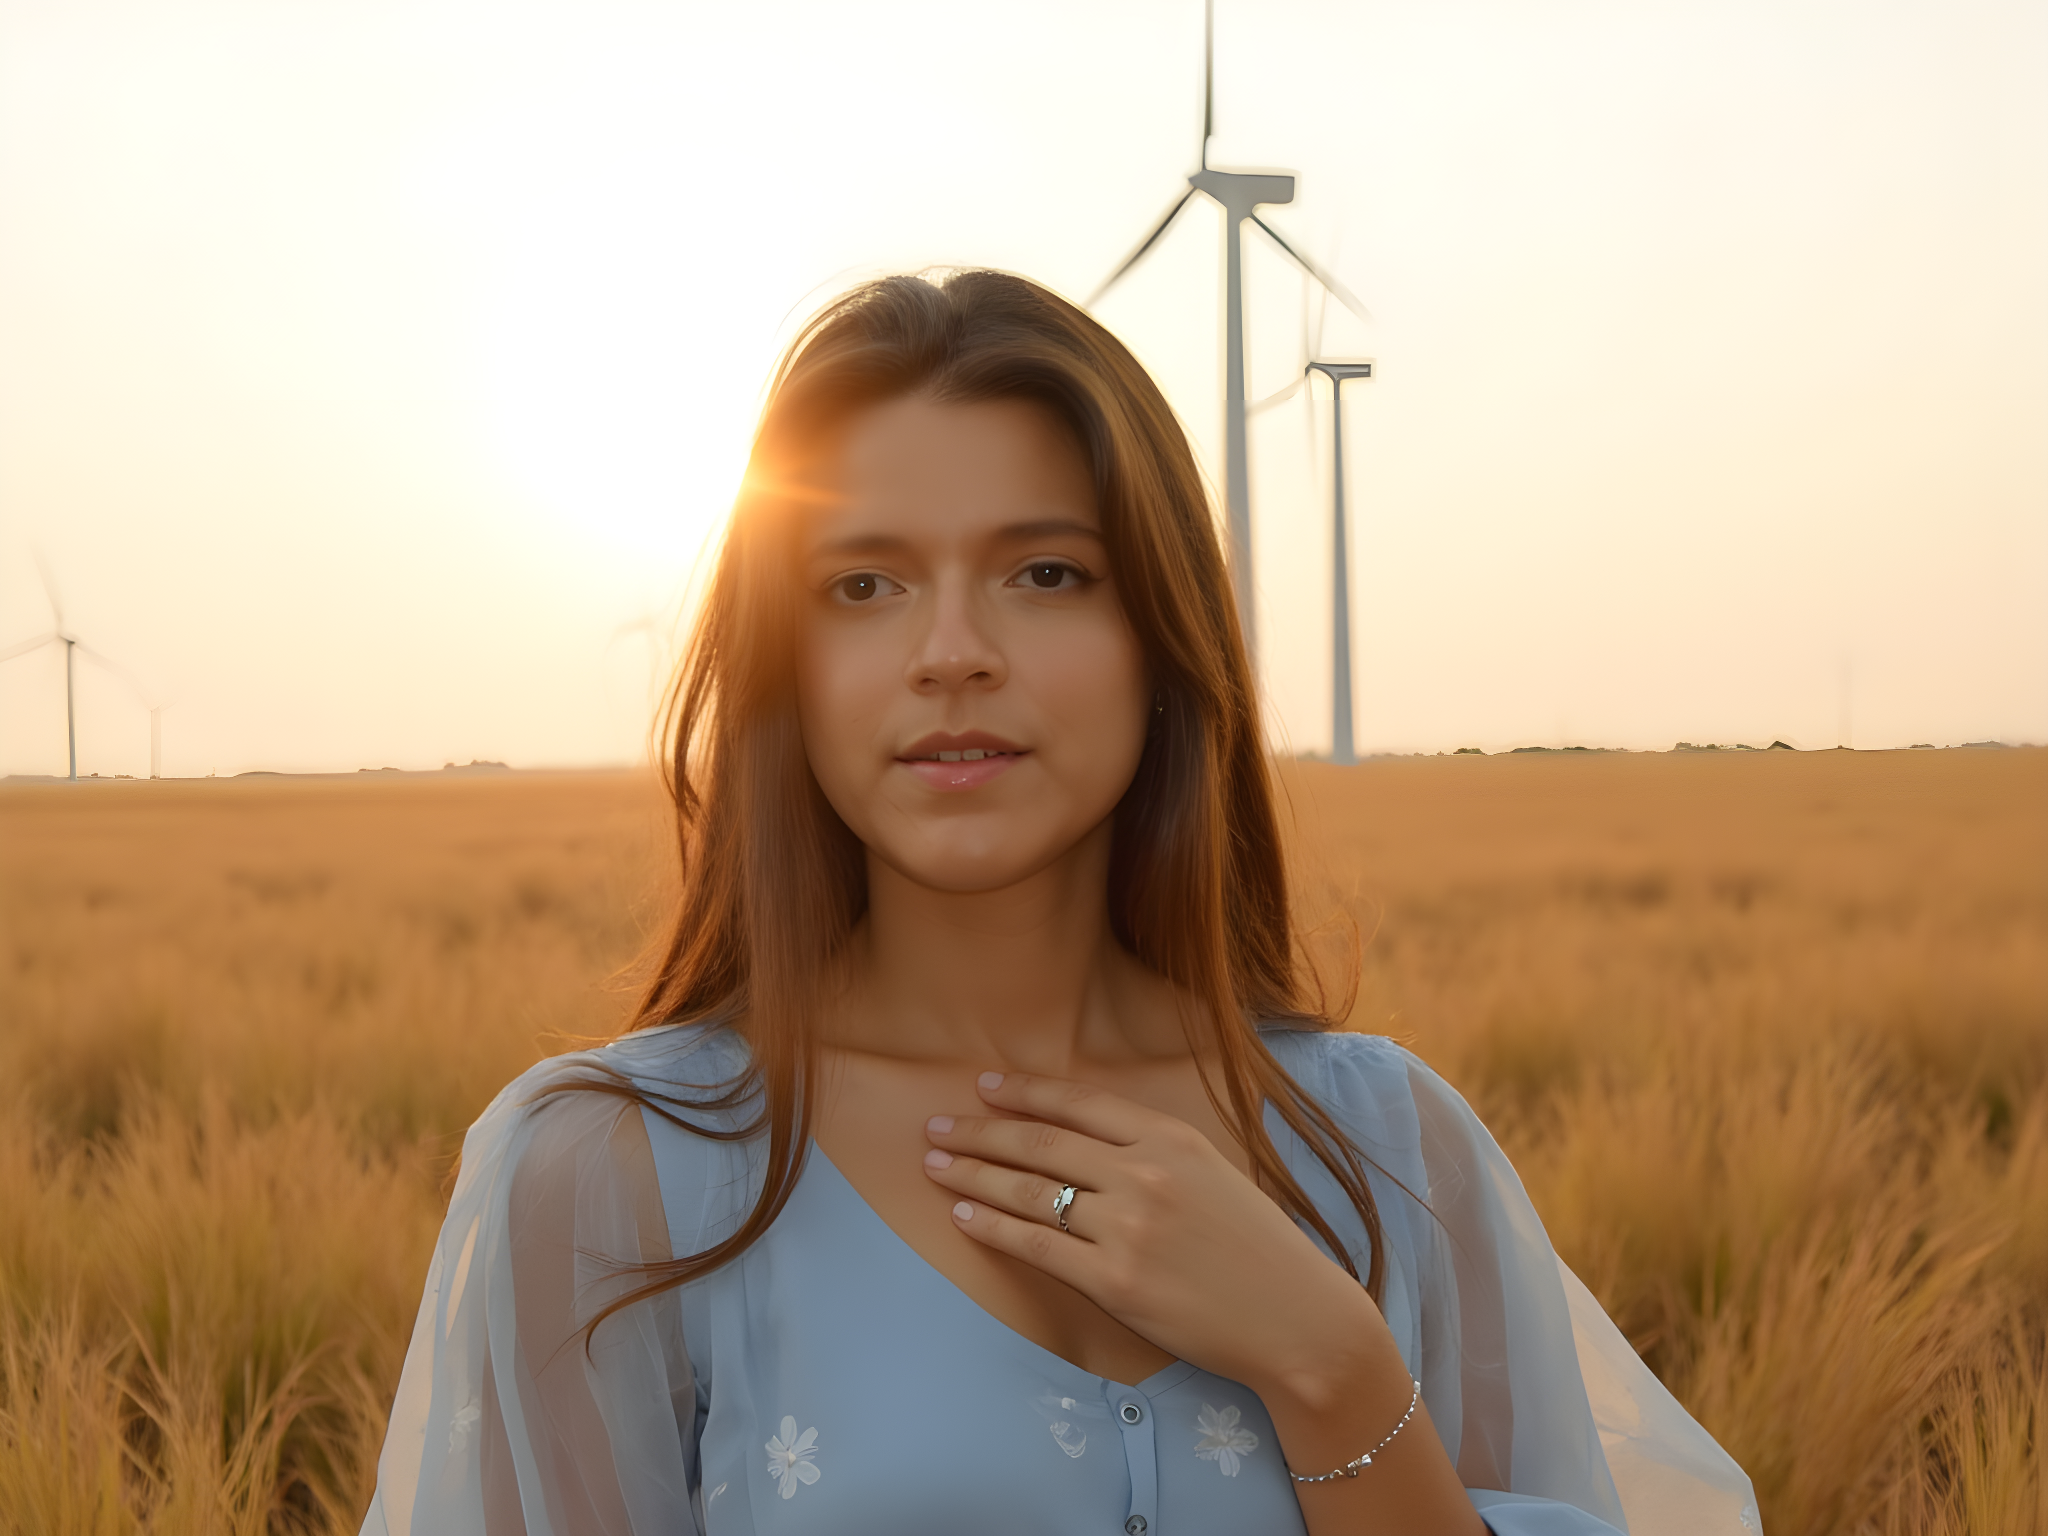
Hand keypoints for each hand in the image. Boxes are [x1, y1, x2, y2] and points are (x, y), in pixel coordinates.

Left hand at [920, 1070, 1391, 1403]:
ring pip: (1030, 1191)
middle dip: (980, 1131)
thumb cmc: (1258, 1249)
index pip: (1080, 1103)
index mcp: (1172, 1138)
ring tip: (934, 1163)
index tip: (985, 1085)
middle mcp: (1146, 1173)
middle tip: (936, 1124)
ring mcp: (1129, 1228)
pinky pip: (1036, 1246)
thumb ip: (1155, 1151)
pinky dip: (993, 1226)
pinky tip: (964, 1214)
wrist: (1296, 1318)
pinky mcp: (1115, 1282)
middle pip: (1042, 1142)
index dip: (1026, 1092)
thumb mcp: (1214, 1174)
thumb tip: (1089, 1137)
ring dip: (972, 1174)